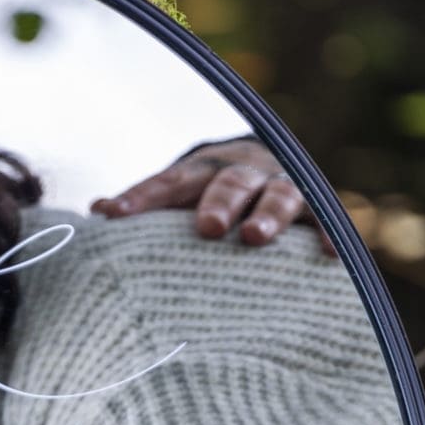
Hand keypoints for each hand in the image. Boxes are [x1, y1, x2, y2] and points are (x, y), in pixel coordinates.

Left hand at [90, 139, 331, 251]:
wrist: (268, 168)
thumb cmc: (208, 198)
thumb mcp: (179, 198)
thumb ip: (145, 207)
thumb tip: (95, 213)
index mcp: (202, 170)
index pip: (169, 182)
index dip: (143, 197)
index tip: (116, 215)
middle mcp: (244, 172)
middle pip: (229, 182)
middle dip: (218, 202)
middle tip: (207, 228)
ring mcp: (282, 187)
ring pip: (279, 195)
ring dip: (268, 215)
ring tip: (255, 237)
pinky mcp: (318, 207)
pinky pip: (327, 220)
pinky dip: (329, 235)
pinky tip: (328, 255)